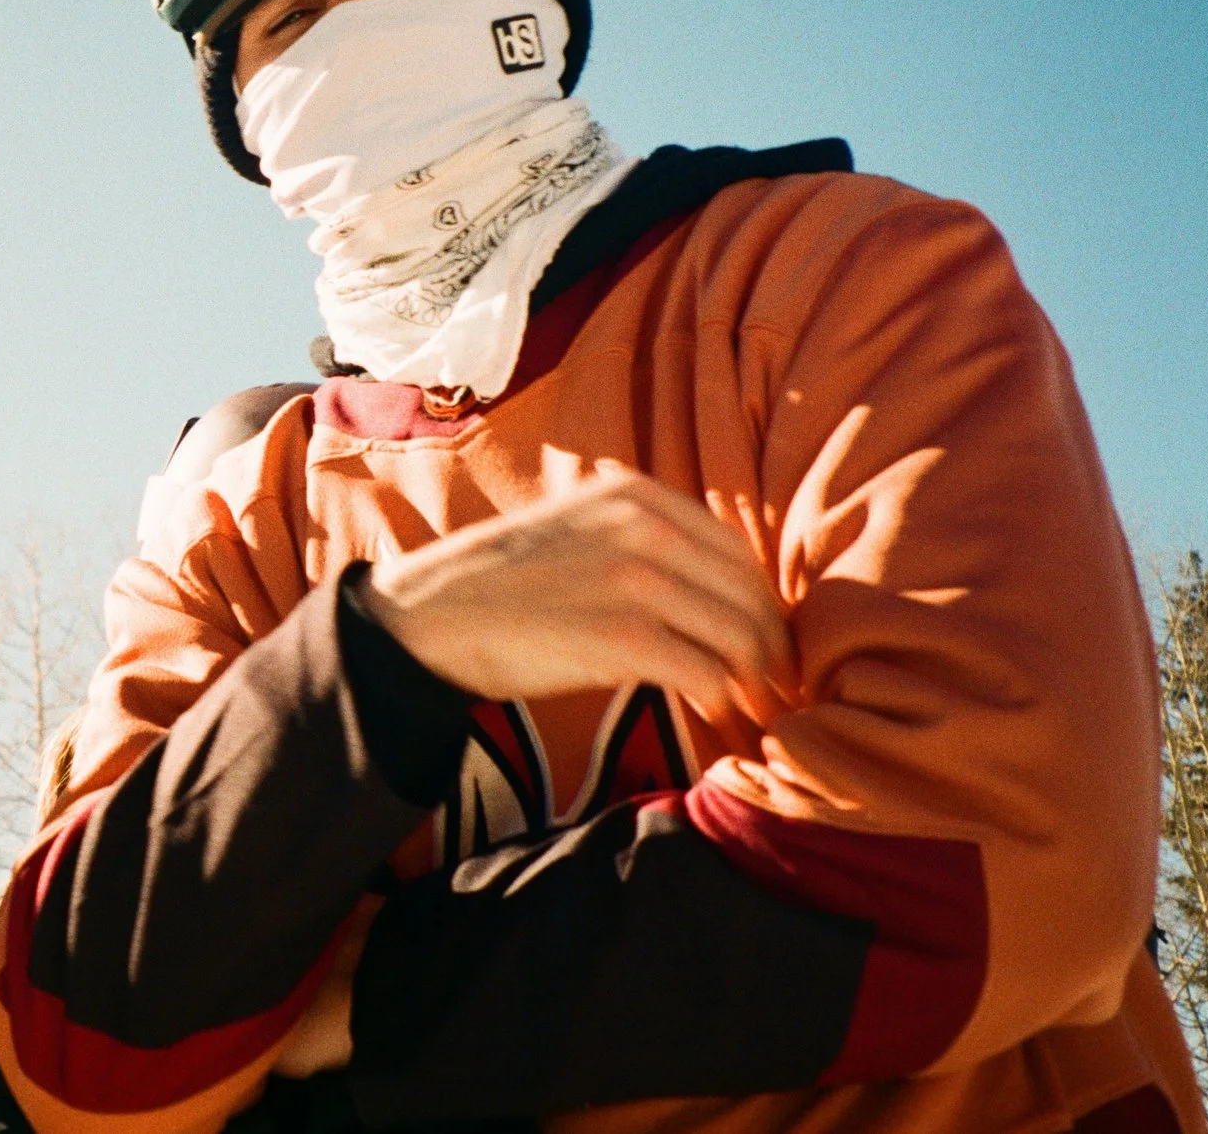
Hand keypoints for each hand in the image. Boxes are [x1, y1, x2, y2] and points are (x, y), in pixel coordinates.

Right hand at [360, 467, 797, 725]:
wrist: (431, 616)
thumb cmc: (502, 583)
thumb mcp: (576, 526)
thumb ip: (638, 536)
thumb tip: (713, 587)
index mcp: (634, 494)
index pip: (736, 551)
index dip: (762, 602)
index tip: (766, 640)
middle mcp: (642, 526)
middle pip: (748, 594)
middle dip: (772, 646)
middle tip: (776, 685)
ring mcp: (635, 580)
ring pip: (741, 636)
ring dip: (756, 680)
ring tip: (753, 706)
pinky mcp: (623, 637)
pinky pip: (708, 673)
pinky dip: (723, 700)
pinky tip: (716, 713)